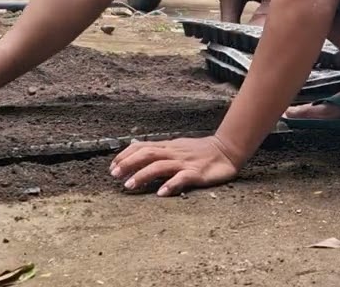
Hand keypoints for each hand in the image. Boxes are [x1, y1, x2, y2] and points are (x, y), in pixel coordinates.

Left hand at [109, 136, 240, 196]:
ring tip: (130, 185)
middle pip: (147, 154)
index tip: (113, 166)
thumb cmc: (200, 151)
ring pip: (160, 166)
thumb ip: (159, 150)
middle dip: (129, 164)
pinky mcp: (197, 173)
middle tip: (115, 175)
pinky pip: (181, 178)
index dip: (125, 155)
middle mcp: (173, 153)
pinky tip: (160, 193)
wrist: (226, 150)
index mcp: (168, 146)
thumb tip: (137, 149)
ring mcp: (184, 162)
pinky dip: (170, 185)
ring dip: (143, 175)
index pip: (142, 146)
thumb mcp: (177, 147)